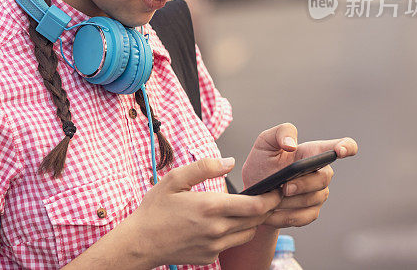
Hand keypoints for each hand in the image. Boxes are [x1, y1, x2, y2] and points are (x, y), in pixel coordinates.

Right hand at [124, 156, 281, 266]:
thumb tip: (230, 162)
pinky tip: (224, 221)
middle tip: (268, 195)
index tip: (276, 188)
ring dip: (252, 220)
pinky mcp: (210, 255)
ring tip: (247, 207)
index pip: (256, 206)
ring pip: (248, 233)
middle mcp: (217, 229)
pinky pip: (232, 243)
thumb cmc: (155, 209)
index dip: (271, 197)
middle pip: (257, 220)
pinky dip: (235, 232)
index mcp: (210, 206)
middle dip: (267, 207)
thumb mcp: (175, 179)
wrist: (140, 242)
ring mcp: (215, 245)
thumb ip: (205, 167)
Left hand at [241, 123, 357, 228]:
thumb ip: (280, 133)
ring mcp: (318, 194)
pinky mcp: (310, 213)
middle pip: (324, 177)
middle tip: (284, 187)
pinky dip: (284, 215)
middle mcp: (321, 173)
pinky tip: (271, 213)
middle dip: (304, 183)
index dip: (346, 147)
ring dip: (290, 201)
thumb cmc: (261, 163)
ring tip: (271, 199)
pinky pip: (303, 216)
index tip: (340, 151)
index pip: (342, 146)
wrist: (252, 194)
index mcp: (313, 152)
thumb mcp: (265, 142)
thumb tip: (292, 144)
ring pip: (313, 199)